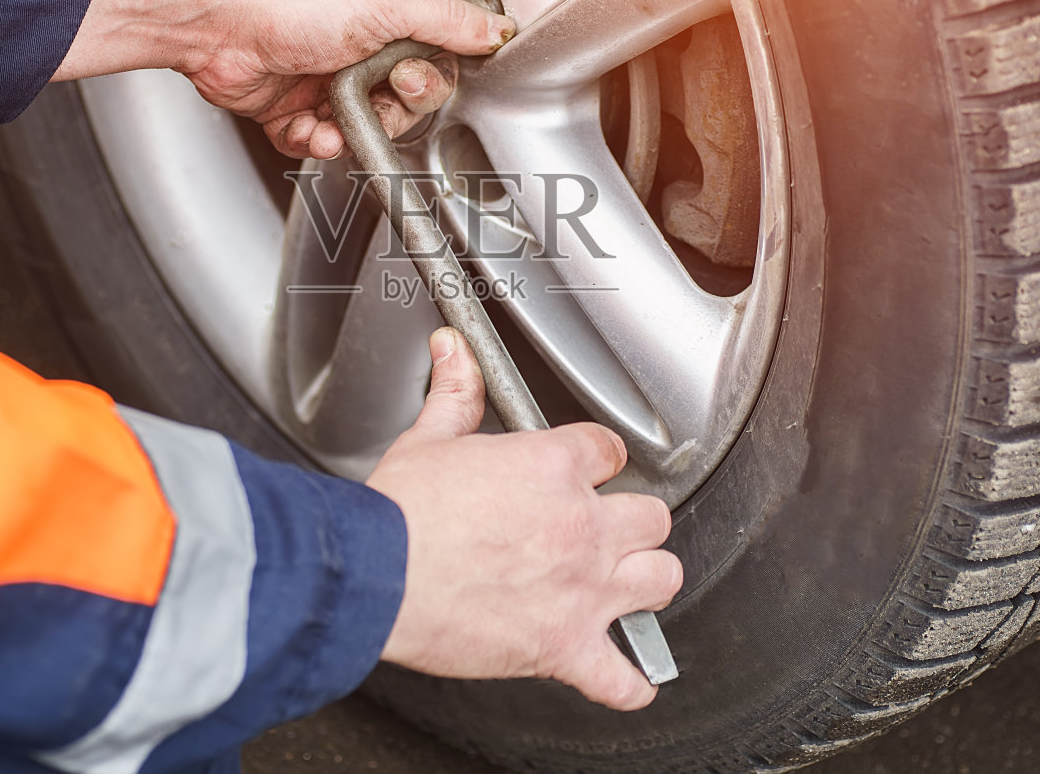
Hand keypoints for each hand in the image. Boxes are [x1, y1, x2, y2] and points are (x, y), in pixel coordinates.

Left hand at [56, 0, 514, 158]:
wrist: (217, 25)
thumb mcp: (389, 2)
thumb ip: (449, 21)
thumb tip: (497, 31)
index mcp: (388, 1)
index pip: (436, 51)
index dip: (430, 75)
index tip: (413, 77)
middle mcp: (359, 35)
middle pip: (404, 97)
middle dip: (393, 107)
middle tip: (378, 93)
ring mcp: (325, 71)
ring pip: (366, 124)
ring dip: (355, 130)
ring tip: (333, 117)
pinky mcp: (294, 105)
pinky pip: (324, 141)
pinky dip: (318, 141)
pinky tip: (309, 127)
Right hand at [367, 328, 682, 710]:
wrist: (376, 577)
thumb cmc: (399, 516)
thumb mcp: (428, 440)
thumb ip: (454, 396)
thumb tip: (453, 355)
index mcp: (552, 468)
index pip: (608, 451)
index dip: (598, 460)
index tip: (586, 470)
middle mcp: (581, 526)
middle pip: (651, 515)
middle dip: (633, 521)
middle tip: (607, 529)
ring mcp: (582, 588)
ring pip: (662, 579)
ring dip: (647, 582)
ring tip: (628, 585)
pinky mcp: (564, 646)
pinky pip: (622, 676)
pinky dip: (629, 684)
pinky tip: (628, 680)